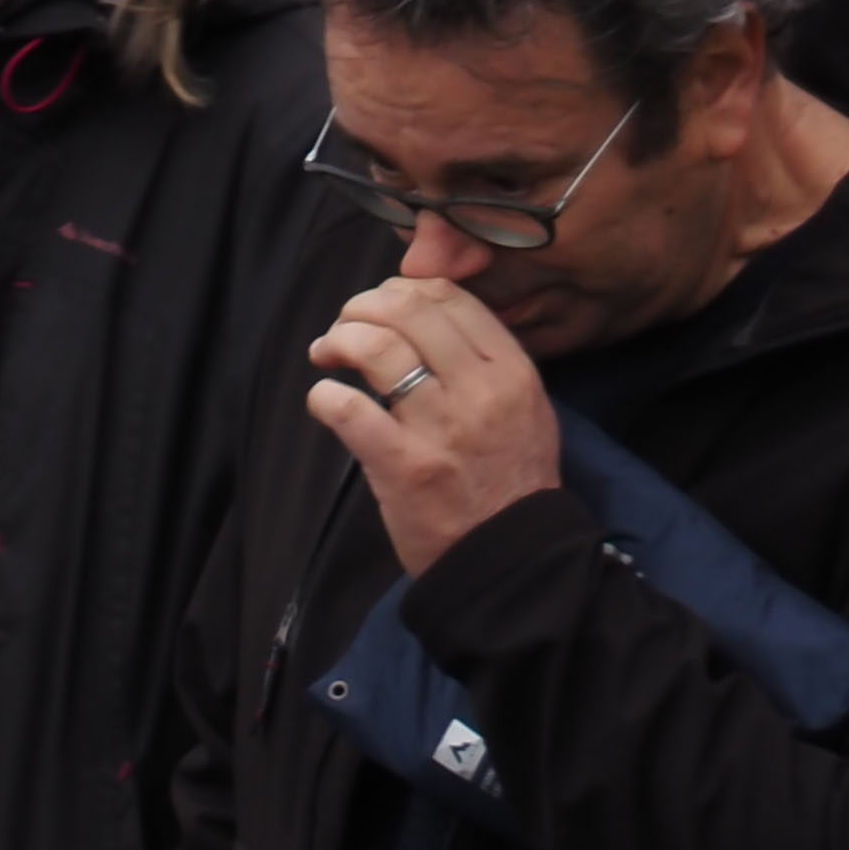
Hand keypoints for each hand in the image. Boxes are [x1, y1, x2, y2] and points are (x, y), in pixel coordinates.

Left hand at [305, 272, 557, 572]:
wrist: (510, 559)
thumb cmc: (510, 481)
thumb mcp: (524, 408)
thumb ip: (483, 360)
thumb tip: (420, 311)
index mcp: (512, 372)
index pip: (450, 298)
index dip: (402, 290)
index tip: (381, 306)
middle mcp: (480, 391)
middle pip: (408, 311)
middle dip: (361, 307)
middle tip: (343, 325)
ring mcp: (441, 428)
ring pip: (376, 347)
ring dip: (338, 340)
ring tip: (326, 354)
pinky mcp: (403, 465)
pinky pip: (348, 409)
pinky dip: (324, 396)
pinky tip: (324, 400)